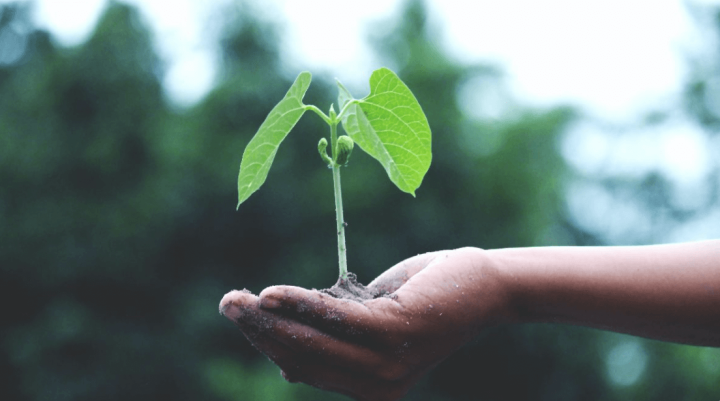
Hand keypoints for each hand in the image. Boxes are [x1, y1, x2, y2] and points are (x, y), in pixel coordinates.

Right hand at [220, 247, 512, 400]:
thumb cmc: (425, 298)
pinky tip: (272, 293)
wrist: (484, 286)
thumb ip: (335, 337)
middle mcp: (376, 386)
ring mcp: (386, 364)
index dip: (267, 342)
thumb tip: (286, 363)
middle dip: (259, 331)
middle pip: (301, 357)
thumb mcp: (372, 320)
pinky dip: (302, 304)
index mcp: (368, 387)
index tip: (242, 314)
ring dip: (270, 319)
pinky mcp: (395, 333)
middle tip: (227, 303)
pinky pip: (336, 319)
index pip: (304, 367)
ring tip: (238, 299)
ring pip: (312, 342)